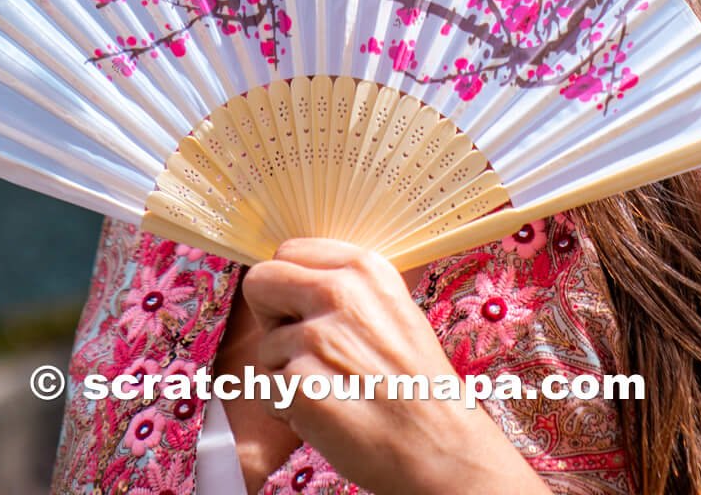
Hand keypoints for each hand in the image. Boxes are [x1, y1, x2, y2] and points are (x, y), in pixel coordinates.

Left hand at [241, 237, 547, 494]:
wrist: (440, 448)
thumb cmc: (415, 385)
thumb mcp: (393, 309)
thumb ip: (346, 286)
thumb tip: (293, 278)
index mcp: (364, 267)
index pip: (289, 251)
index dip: (290, 286)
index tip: (307, 312)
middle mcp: (339, 292)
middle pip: (260, 282)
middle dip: (271, 317)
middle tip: (303, 349)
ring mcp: (317, 338)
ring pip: (265, 347)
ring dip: (286, 374)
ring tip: (332, 391)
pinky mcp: (299, 384)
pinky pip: (265, 391)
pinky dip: (286, 410)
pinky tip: (324, 416)